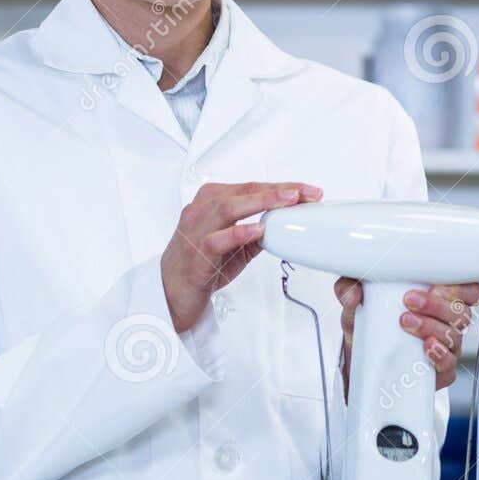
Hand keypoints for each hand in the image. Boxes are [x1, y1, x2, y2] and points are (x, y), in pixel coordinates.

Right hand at [162, 181, 322, 332]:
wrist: (172, 292)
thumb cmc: (200, 264)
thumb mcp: (234, 244)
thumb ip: (256, 231)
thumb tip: (285, 224)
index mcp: (211, 202)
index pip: (250, 188)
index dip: (280, 187)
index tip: (306, 190)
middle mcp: (202, 210)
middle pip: (243, 192)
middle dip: (277, 190)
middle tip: (303, 192)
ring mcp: (197, 230)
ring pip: (229, 208)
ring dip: (261, 202)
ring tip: (286, 201)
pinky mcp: (197, 254)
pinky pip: (217, 239)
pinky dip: (239, 232)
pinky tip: (258, 230)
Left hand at [333, 279, 478, 395]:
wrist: (360, 358)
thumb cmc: (369, 322)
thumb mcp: (356, 302)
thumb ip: (349, 288)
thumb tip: (352, 294)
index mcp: (439, 301)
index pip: (469, 291)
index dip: (461, 287)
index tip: (435, 285)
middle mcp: (447, 324)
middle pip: (461, 313)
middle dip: (437, 305)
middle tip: (409, 301)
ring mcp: (445, 349)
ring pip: (454, 336)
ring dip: (432, 326)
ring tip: (406, 322)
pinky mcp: (438, 373)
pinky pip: (449, 366)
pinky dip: (440, 355)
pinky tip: (426, 347)